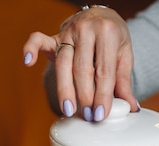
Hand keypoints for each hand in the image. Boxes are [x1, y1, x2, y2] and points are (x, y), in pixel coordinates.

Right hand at [22, 6, 137, 120]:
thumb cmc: (113, 38)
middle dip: (84, 96)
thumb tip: (131, 107)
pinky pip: (38, 39)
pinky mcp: (55, 36)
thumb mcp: (124, 55)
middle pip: (82, 69)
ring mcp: (68, 32)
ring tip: (68, 110)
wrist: (101, 16)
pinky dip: (30, 48)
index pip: (104, 70)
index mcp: (108, 32)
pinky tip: (28, 62)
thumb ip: (124, 81)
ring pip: (63, 63)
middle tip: (87, 116)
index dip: (102, 95)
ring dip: (64, 89)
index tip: (100, 114)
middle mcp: (86, 29)